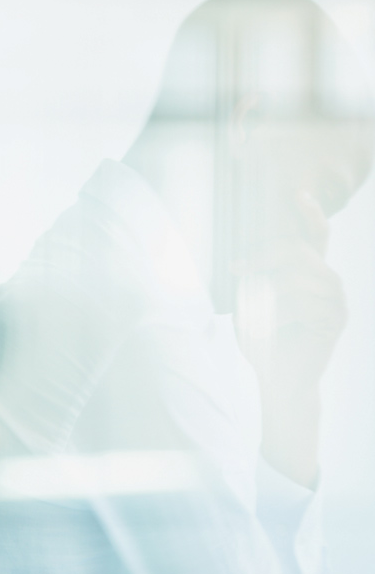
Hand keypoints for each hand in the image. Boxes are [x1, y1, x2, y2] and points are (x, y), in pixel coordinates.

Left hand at [233, 190, 344, 388]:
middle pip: (298, 251)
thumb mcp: (250, 303)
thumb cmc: (262, 340)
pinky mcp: (336, 319)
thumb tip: (239, 261)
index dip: (310, 214)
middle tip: (238, 269)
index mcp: (309, 272)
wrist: (277, 379)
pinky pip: (301, 304)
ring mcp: (336, 299)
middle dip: (264, 257)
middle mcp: (327, 281)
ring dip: (266, 295)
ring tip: (256, 315)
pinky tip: (271, 331)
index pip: (316, 235)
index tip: (298, 194)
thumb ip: (253, 280)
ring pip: (295, 279)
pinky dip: (277, 316)